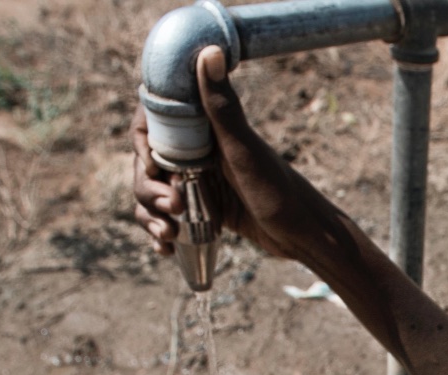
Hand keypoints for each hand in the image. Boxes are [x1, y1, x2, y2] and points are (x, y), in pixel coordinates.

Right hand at [132, 46, 337, 262]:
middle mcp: (198, 153)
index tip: (153, 166)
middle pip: (147, 165)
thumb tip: (209, 52)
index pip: (152, 124)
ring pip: (154, 194)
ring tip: (168, 236)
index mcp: (205, 131)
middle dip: (149, 191)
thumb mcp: (244, 152)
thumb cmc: (280, 193)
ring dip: (151, 217)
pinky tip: (167, 249)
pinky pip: (168, 218)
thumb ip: (223, 107)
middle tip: (174, 209)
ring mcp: (199, 183)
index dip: (141, 144)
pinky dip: (161, 234)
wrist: (306, 237)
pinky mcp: (203, 209)